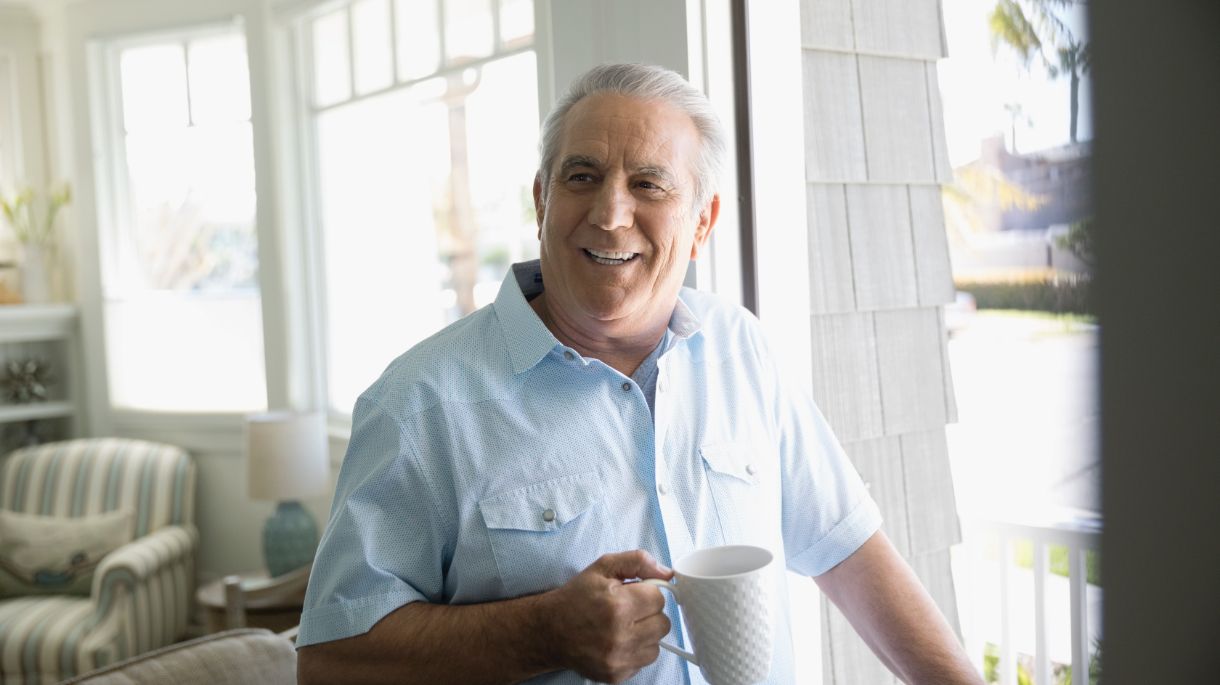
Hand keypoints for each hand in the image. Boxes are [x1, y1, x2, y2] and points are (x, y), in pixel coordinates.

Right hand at [543, 550, 673, 683]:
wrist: (549, 630)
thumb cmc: (576, 597)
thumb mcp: (603, 567)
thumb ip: (637, 561)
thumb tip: (668, 573)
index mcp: (618, 605)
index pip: (659, 599)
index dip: (647, 593)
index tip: (633, 594)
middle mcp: (620, 635)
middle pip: (663, 623)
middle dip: (649, 614)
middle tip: (629, 610)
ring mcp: (618, 659)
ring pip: (657, 644)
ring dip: (645, 634)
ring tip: (623, 626)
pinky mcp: (616, 675)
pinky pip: (644, 662)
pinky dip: (635, 651)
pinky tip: (617, 642)